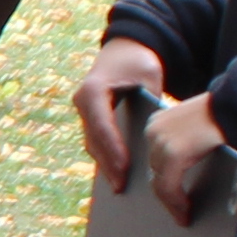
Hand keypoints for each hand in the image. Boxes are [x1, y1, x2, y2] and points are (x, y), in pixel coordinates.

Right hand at [72, 42, 167, 190]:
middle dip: (108, 164)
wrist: (124, 48)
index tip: (124, 168)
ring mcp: (83, 110)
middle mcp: (82, 101)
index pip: (102, 126)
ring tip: (119, 187)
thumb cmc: (139, 60)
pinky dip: (105, 156)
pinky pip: (96, 140)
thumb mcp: (149, 75)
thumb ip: (151, 101)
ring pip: (92, 143)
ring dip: (104, 164)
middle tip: (121, 187)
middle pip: (94, 139)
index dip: (113, 149)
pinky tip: (116, 174)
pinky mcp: (90, 117)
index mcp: (93, 91)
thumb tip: (154, 132)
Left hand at [140, 89, 232, 224]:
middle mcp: (154, 129)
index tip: (164, 199)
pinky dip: (176, 203)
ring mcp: (162, 140)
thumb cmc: (230, 119)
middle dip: (165, 193)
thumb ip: (184, 146)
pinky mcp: (174, 152)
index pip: (151, 157)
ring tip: (182, 217)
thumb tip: (175, 177)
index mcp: (158, 121)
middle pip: (153, 170)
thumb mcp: (196, 130)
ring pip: (158, 181)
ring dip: (171, 202)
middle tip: (176, 212)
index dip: (159, 180)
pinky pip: (168, 186)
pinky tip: (185, 215)